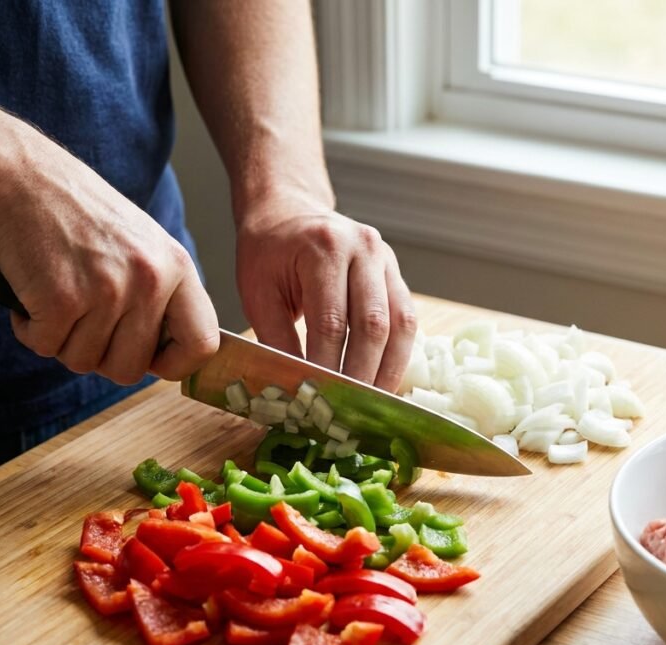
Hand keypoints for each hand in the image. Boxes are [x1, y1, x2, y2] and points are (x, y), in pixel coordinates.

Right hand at [0, 136, 219, 383]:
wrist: (23, 178)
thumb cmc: (81, 215)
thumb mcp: (144, 246)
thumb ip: (162, 296)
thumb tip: (168, 354)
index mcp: (177, 268)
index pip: (202, 344)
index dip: (176, 364)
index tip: (151, 359)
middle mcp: (149, 281)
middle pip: (132, 369)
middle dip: (102, 357)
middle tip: (84, 324)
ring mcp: (107, 292)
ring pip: (85, 362)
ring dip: (63, 341)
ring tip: (59, 298)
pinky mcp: (61, 299)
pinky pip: (46, 346)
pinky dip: (31, 330)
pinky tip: (33, 296)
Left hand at [235, 195, 416, 391]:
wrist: (288, 212)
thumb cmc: (268, 253)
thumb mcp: (258, 293)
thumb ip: (276, 340)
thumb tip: (294, 390)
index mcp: (323, 248)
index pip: (331, 321)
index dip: (328, 367)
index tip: (321, 402)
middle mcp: (363, 249)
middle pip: (373, 324)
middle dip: (363, 374)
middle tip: (352, 411)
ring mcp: (386, 259)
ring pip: (400, 323)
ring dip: (389, 369)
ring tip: (375, 403)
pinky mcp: (396, 273)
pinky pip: (407, 318)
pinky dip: (398, 353)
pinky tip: (385, 378)